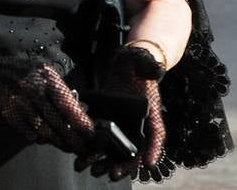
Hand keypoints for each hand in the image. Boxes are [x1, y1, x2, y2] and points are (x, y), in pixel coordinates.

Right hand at [0, 56, 94, 156]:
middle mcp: (33, 89)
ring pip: (46, 132)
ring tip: (65, 145)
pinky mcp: (10, 115)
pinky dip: (39, 138)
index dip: (81, 123)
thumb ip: (61, 91)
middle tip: (80, 146)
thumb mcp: (43, 74)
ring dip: (57, 141)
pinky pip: (30, 133)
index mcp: (46, 77)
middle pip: (59, 122)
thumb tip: (82, 113)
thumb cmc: (22, 74)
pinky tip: (44, 137)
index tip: (90, 134)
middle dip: (73, 138)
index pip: (68, 105)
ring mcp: (21, 103)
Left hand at [76, 45, 165, 179]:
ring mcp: (122, 123)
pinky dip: (92, 149)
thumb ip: (149, 66)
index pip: (157, 134)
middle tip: (110, 174)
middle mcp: (138, 123)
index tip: (148, 164)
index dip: (154, 150)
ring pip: (115, 148)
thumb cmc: (139, 62)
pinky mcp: (106, 119)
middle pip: (133, 149)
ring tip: (90, 170)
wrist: (127, 63)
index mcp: (152, 113)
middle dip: (122, 164)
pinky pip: (100, 138)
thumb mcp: (144, 61)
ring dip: (104, 161)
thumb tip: (153, 69)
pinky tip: (80, 156)